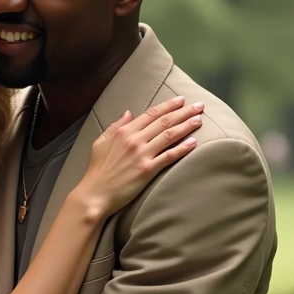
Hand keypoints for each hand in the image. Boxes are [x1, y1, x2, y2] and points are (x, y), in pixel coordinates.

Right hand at [79, 95, 203, 216]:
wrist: (95, 193)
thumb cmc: (97, 170)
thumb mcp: (100, 142)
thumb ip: (115, 126)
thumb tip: (128, 113)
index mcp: (124, 131)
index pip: (151, 114)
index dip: (168, 105)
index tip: (181, 100)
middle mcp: (135, 139)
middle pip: (165, 121)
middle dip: (184, 112)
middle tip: (199, 106)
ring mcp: (142, 154)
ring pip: (170, 135)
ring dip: (187, 126)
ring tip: (199, 120)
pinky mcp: (148, 170)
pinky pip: (169, 156)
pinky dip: (183, 148)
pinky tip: (194, 142)